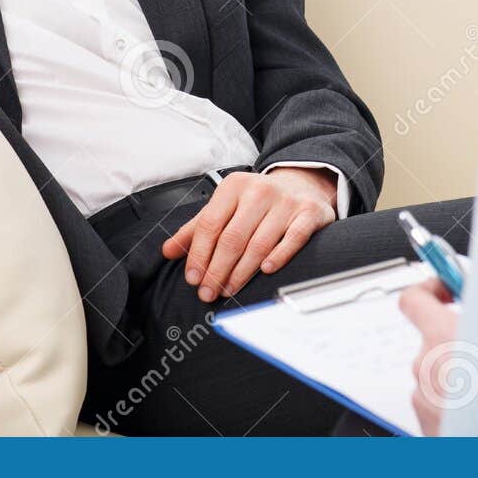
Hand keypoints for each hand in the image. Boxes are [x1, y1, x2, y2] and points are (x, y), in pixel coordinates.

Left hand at [161, 168, 336, 302]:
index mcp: (234, 187)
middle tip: (208, 292)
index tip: (193, 278)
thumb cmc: (257, 201)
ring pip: (259, 244)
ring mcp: (286, 202)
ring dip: (241, 273)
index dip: (198, 254)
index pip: (210, 224)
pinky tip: (265, 271)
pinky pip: (293, 239)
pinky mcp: (309, 213)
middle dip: (216, 270)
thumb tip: (168, 250)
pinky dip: (278, 257)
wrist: (301, 185)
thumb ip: (197, 228)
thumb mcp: (225, 207)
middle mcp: (259, 190)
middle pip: (232, 238)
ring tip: (228, 290)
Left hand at [399, 278, 458, 436]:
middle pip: (432, 339)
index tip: (447, 289)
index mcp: (443, 337)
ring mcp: (423, 396)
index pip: (413, 298)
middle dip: (458, 338)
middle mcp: (426, 366)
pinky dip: (457, 400)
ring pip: (438, 372)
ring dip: (460, 372)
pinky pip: (438, 400)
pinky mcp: (425, 422)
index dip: (430, 289)